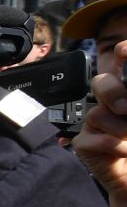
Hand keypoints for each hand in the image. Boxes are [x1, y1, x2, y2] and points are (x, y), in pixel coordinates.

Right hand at [73, 45, 126, 205]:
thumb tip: (122, 92)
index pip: (124, 63)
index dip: (124, 52)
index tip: (124, 52)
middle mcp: (113, 104)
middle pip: (101, 82)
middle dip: (113, 92)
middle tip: (126, 108)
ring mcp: (97, 124)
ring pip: (97, 114)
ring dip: (120, 130)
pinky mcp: (84, 144)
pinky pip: (89, 138)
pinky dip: (110, 146)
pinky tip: (122, 153)